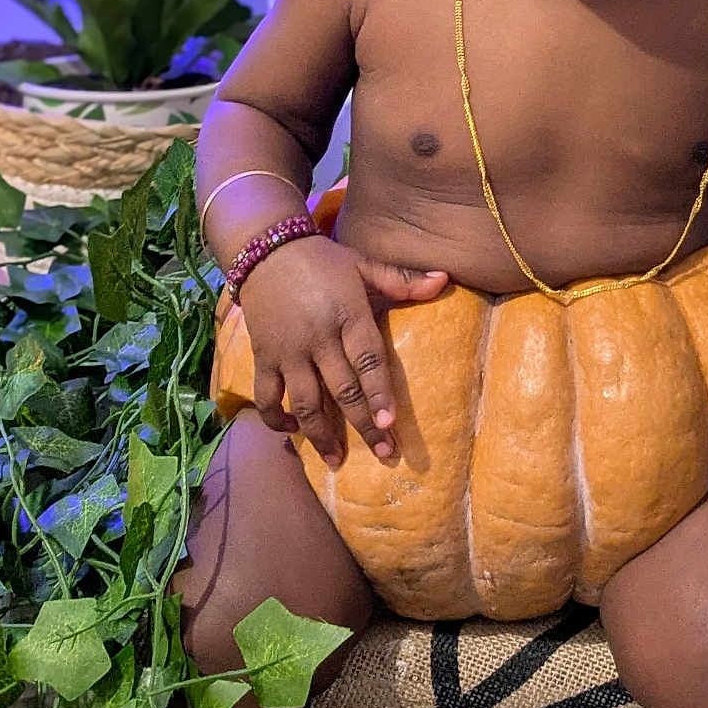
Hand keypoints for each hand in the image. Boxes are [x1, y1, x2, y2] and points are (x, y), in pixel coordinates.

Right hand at [237, 234, 449, 468]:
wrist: (264, 247)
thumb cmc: (322, 259)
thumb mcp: (363, 263)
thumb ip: (402, 280)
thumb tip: (445, 280)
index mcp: (347, 314)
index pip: (367, 360)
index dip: (379, 393)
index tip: (390, 423)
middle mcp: (318, 337)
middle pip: (342, 390)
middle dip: (363, 425)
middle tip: (383, 453)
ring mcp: (288, 350)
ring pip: (305, 401)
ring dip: (321, 434)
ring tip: (335, 460)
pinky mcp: (262, 356)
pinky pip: (267, 395)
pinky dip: (275, 417)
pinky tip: (291, 432)